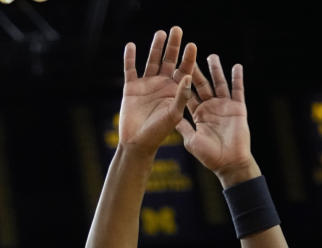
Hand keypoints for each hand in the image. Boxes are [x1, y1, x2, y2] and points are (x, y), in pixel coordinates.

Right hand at [118, 26, 196, 152]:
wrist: (137, 143)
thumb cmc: (158, 132)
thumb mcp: (174, 114)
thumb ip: (181, 96)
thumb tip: (188, 76)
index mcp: (175, 90)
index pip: (184, 69)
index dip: (188, 58)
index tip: (191, 46)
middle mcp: (162, 85)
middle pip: (169, 60)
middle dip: (173, 46)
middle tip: (177, 30)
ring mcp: (147, 85)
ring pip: (152, 61)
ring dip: (155, 48)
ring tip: (160, 34)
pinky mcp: (131, 88)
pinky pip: (130, 70)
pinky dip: (130, 58)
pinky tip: (131, 46)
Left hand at [176, 56, 260, 186]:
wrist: (229, 163)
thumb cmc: (209, 156)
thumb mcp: (191, 140)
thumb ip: (183, 127)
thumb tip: (169, 119)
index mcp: (198, 114)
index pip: (188, 94)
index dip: (181, 82)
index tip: (174, 68)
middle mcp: (210, 107)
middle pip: (201, 85)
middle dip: (196, 70)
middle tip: (189, 56)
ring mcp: (224, 106)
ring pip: (219, 84)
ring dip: (216, 70)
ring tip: (211, 56)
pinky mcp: (238, 109)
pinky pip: (238, 91)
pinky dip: (237, 79)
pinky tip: (236, 66)